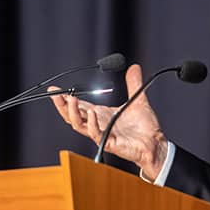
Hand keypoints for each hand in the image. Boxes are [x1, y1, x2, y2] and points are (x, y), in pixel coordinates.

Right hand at [49, 64, 168, 178]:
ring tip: (70, 99)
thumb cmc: (145, 127)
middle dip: (62, 105)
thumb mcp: (137, 99)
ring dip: (72, 112)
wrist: (155, 143)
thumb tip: (134, 67)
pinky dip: (92, 123)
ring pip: (79, 125)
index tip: (55, 90)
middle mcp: (98, 124)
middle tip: (54, 94)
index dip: (66, 98)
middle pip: (73, 115)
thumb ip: (134, 84)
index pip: (79, 105)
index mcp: (101, 115)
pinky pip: (96, 133)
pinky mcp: (109, 142)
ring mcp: (102, 134)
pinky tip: (91, 112)